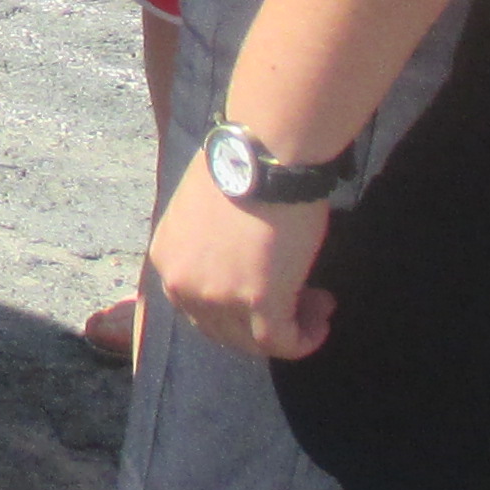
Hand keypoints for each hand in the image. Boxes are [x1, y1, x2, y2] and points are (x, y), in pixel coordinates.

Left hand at [148, 165, 333, 360]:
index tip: (269, 285)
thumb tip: (238, 256)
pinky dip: (304, 339)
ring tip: (319, 305)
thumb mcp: (203, 208)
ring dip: (289, 328)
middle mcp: (183, 283)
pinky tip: (321, 322)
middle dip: (262, 321)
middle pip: (221, 328)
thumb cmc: (243, 164)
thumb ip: (209, 242)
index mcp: (167, 257)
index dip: (235, 304)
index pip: (196, 303)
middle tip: (302, 299)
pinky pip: (280, 341)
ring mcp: (217, 296)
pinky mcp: (258, 301)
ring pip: (251, 340)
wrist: (265, 149)